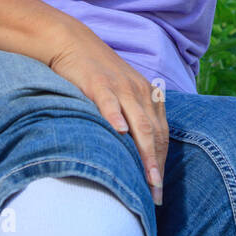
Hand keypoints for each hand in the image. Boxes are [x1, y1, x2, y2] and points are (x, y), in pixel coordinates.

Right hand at [46, 24, 167, 204]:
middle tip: (155, 193)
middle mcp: (140, 92)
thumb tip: (133, 153)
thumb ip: (131, 116)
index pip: (162, 134)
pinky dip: (117, 117)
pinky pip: (111, 102)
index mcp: (147, 96)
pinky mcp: (99, 83)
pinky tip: (120, 132)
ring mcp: (121, 87)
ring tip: (148, 177)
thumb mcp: (120, 93)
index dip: (162, 162)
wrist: (73, 42)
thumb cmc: (95, 73)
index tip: (158, 189)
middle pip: (155, 133)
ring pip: (139, 123)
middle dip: (157, 165)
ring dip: (146, 152)